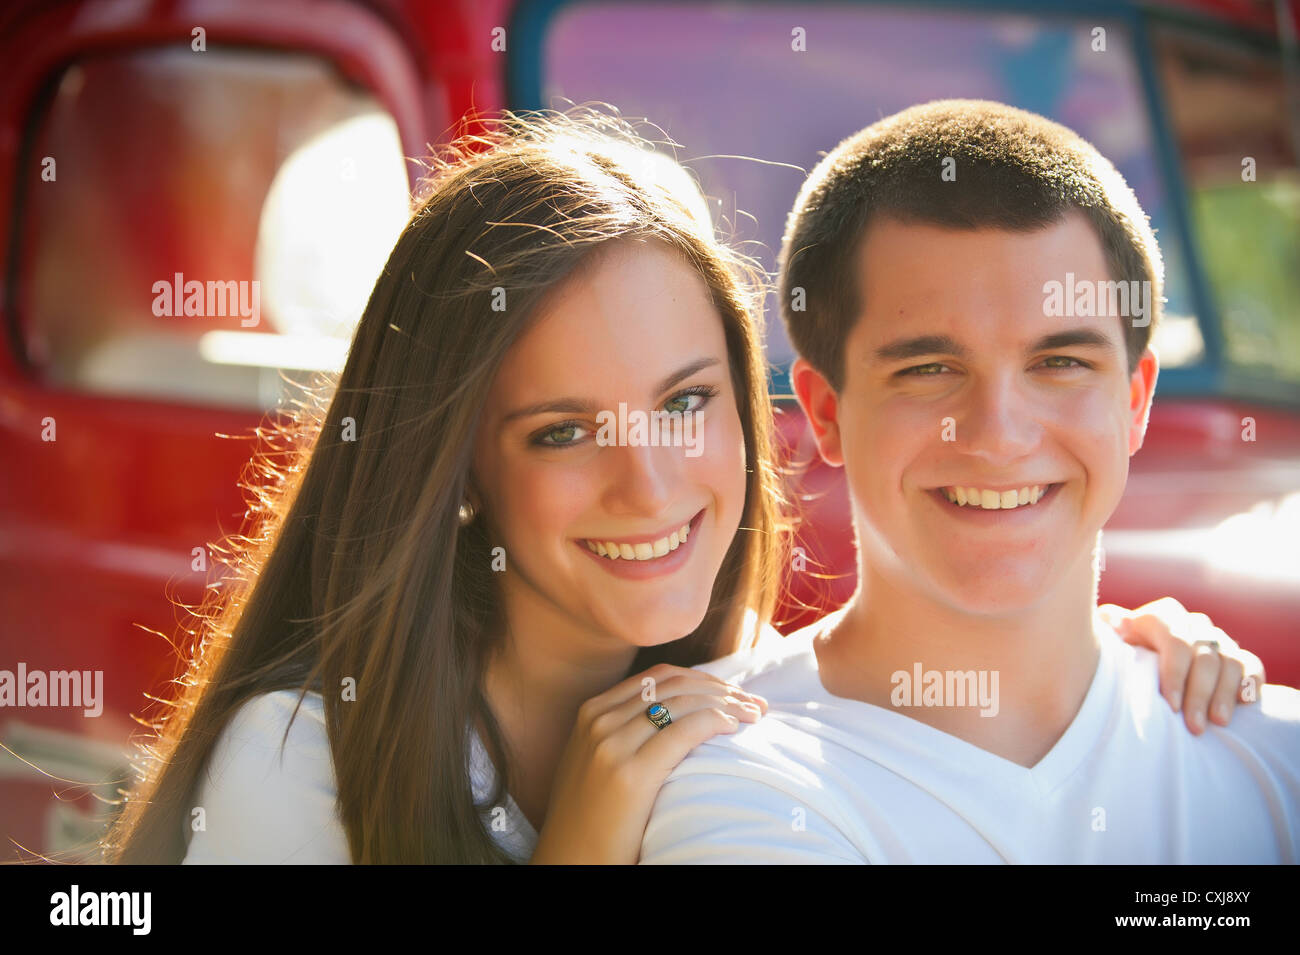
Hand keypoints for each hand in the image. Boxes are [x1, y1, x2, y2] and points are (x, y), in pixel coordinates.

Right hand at [528, 663, 766, 863]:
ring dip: (728, 703)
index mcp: (591, 712)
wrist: (569, 861)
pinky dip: (716, 720)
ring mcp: (611, 744)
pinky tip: (734, 728)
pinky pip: (684, 730)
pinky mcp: (629, 773)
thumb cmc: (591, 819)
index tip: (732, 693)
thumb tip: (679, 715)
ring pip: (684, 702)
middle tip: (755, 704)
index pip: (659, 677)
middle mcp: (599, 720)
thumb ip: (624, 732)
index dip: (703, 679)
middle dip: (722, 689)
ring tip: (754, 716)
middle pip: (675, 685)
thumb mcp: (595, 762)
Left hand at [1099, 597, 1264, 734]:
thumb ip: (1108, 632)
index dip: (1175, 674)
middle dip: (1199, 694)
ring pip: (1230, 662)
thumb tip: (1108, 621)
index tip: (1170, 706)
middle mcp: (1192, 624)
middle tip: (1193, 727)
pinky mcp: (1237, 656)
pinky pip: (1251, 666)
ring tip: (1217, 723)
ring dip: (1224, 694)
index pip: (1176, 641)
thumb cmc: (1119, 656)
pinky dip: (1250, 684)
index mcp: (1161, 617)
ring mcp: (1217, 639)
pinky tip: (1243, 704)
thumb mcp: (1109, 644)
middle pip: (1204, 656)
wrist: (1141, 658)